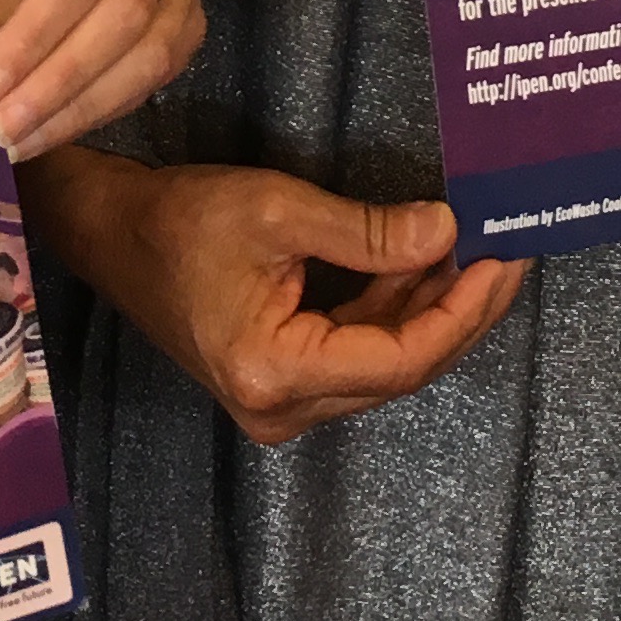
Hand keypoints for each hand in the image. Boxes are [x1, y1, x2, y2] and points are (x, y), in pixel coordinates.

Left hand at [0, 0, 202, 159]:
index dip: (33, 37)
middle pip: (124, 12)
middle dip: (59, 80)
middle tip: (2, 128)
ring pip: (151, 52)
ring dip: (82, 107)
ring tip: (22, 140)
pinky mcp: (188, 17)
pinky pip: (160, 73)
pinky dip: (104, 107)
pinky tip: (54, 129)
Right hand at [26, 147, 525, 445]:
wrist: (112, 235)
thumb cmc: (182, 218)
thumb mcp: (278, 211)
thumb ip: (368, 232)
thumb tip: (449, 232)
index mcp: (275, 372)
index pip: (400, 358)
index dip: (462, 311)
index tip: (503, 259)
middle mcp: (281, 410)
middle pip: (401, 370)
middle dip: (461, 311)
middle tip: (508, 253)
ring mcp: (281, 405)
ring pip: (385, 366)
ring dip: (433, 310)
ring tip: (480, 254)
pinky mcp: (281, 385)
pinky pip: (358, 355)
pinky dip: (396, 313)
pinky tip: (430, 269)